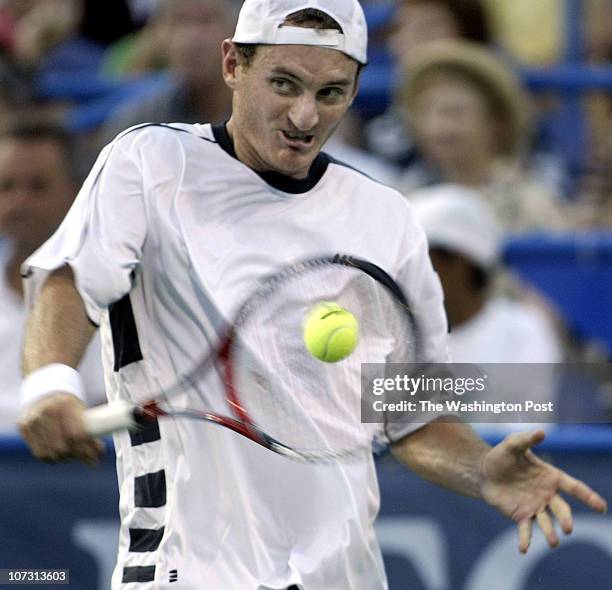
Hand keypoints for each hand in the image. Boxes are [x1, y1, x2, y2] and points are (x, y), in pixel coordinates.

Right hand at [18, 393, 103, 466]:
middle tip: (88, 457)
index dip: (88, 448)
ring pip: (50, 453)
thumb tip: (100, 452)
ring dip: (66, 458)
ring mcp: (32, 419)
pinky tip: (62, 455)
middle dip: (78, 455)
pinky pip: (39, 452)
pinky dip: (52, 458)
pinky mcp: (23, 427)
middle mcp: (46, 411)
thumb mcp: (81, 410)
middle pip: (63, 446)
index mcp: (65, 404)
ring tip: (75, 455)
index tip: (97, 455)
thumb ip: (91, 429)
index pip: (77, 434)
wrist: (45, 393)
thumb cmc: (69, 405)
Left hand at [480, 430, 606, 552]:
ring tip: (553, 542)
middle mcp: (547, 495)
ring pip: (547, 523)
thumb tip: (542, 432)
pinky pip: (526, 530)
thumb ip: (526, 439)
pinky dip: (526, 540)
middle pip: (562, 509)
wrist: (483, 471)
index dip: (588, 497)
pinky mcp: (520, 515)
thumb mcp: (512, 444)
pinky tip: (523, 549)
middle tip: (567, 528)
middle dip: (566, 519)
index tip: (601, 507)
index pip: (574, 487)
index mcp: (551, 477)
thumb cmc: (501, 456)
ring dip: (550, 533)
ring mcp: (535, 507)